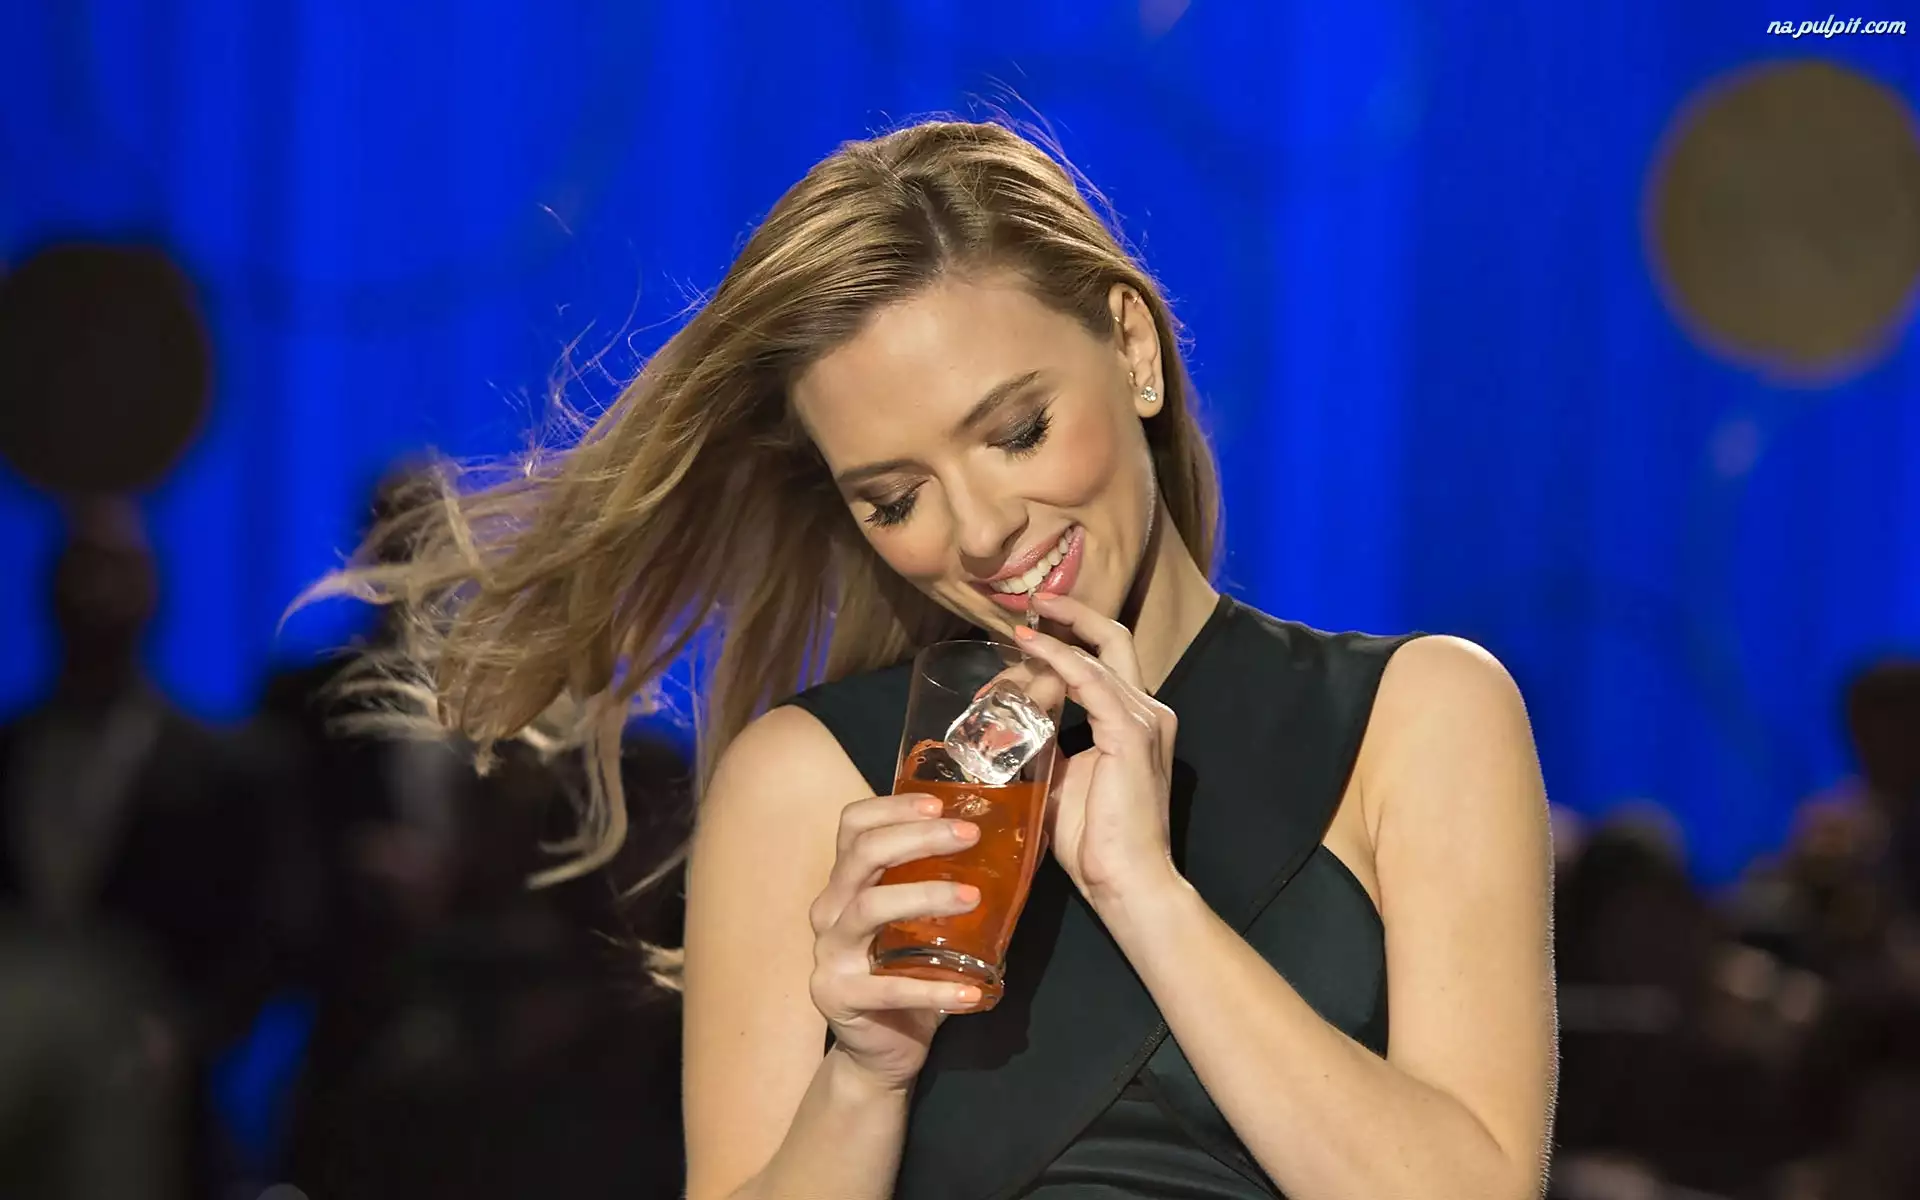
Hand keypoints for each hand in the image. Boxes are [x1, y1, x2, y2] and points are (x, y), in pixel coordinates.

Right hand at [806, 793, 985, 1092]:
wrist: (882, 1049)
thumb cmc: (910, 974)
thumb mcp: (929, 922)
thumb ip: (957, 881)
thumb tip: (1028, 840)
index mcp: (847, 882)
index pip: (854, 825)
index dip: (893, 807)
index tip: (941, 804)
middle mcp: (830, 910)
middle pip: (862, 855)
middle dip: (916, 837)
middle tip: (969, 835)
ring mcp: (829, 953)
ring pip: (868, 908)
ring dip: (925, 896)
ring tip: (974, 897)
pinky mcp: (837, 996)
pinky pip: (890, 987)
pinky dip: (936, 990)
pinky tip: (974, 991)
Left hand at [1013, 592, 1181, 906]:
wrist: (1126, 882)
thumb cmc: (1095, 840)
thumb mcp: (1062, 776)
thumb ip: (1046, 742)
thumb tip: (1011, 721)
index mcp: (1134, 720)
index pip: (1102, 661)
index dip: (1064, 640)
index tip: (1024, 629)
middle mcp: (1147, 710)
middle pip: (1112, 639)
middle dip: (1071, 614)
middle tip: (1030, 603)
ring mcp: (1144, 720)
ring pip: (1092, 658)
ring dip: (1046, 647)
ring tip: (1012, 636)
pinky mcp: (1132, 734)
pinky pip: (1090, 680)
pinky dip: (1058, 658)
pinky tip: (1029, 647)